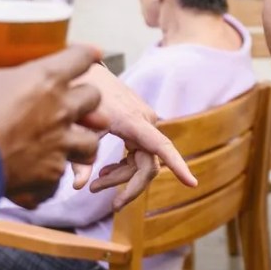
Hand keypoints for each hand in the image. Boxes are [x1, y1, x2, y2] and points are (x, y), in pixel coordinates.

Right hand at [0, 44, 106, 203]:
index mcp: (46, 79)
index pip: (80, 58)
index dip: (86, 54)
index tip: (91, 54)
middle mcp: (61, 111)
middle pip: (94, 98)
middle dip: (86, 99)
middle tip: (72, 102)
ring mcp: (60, 146)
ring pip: (91, 142)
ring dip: (82, 141)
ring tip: (71, 143)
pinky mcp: (50, 175)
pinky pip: (61, 177)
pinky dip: (52, 177)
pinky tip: (41, 174)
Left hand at [77, 63, 195, 202]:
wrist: (85, 72)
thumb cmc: (82, 96)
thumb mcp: (78, 127)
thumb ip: (80, 159)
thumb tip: (80, 187)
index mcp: (133, 121)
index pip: (161, 146)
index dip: (178, 166)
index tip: (192, 183)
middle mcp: (145, 122)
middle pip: (147, 166)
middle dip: (127, 185)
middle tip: (102, 197)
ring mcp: (144, 124)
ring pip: (142, 162)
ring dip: (120, 177)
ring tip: (94, 185)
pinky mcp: (139, 126)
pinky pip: (139, 154)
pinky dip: (123, 167)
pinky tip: (104, 172)